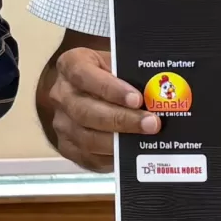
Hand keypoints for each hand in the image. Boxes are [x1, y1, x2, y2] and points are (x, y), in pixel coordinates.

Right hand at [39, 41, 156, 170]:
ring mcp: (62, 123)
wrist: (87, 91)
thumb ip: (131, 74)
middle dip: (122, 119)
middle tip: (151, 123)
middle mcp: (61, 94)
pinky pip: (89, 157)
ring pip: (87, 137)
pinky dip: (113, 156)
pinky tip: (133, 151)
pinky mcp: (67, 147)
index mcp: (71, 65)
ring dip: (120, 140)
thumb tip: (159, 92)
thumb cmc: (108, 75)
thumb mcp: (117, 64)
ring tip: (146, 138)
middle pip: (86, 111)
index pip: (85, 75)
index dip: (111, 89)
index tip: (137, 99)